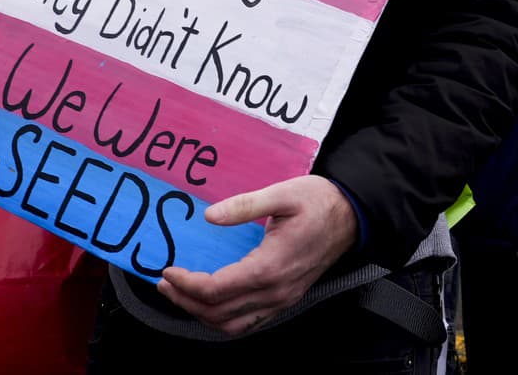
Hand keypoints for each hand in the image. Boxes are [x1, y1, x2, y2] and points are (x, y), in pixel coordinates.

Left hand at [157, 176, 358, 334]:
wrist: (352, 216)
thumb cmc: (319, 202)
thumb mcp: (282, 193)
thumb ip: (244, 205)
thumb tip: (209, 216)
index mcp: (270, 266)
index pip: (216, 289)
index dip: (186, 284)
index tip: (168, 269)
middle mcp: (275, 291)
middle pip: (218, 312)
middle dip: (185, 301)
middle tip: (165, 283)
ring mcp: (283, 299)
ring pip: (232, 324)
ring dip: (202, 314)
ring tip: (182, 295)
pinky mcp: (287, 299)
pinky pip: (249, 322)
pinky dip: (224, 319)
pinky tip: (213, 304)